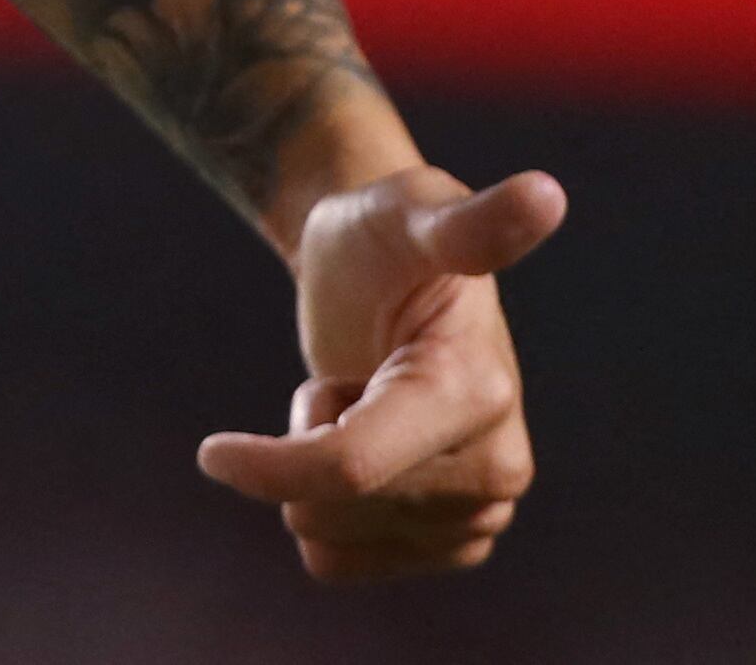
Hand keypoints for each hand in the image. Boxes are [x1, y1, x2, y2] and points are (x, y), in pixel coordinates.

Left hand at [198, 165, 564, 580]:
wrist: (389, 278)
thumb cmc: (384, 233)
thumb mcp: (405, 210)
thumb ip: (467, 220)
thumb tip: (547, 193)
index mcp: (477, 394)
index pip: (352, 467)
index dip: (274, 465)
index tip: (209, 451)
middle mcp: (497, 467)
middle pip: (334, 506)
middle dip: (308, 438)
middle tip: (353, 373)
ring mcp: (480, 513)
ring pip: (331, 537)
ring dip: (316, 469)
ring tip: (361, 401)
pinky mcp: (451, 542)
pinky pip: (340, 561)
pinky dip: (324, 507)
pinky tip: (363, 446)